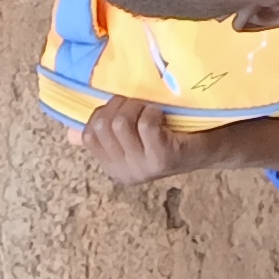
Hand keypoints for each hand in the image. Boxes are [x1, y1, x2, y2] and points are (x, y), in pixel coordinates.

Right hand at [77, 95, 205, 187]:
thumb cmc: (169, 132)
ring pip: (120, 123)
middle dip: (120, 105)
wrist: (209, 144)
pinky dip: (153, 112)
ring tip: (151, 110)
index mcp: (112, 166)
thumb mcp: (133, 134)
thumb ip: (104, 132)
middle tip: (140, 105)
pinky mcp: (162, 159)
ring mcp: (142, 168)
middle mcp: (123, 173)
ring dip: (137, 106)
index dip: (103, 111)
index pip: (88, 133)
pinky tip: (163, 117)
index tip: (124, 106)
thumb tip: (70, 135)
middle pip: (102, 125)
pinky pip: (145, 124)